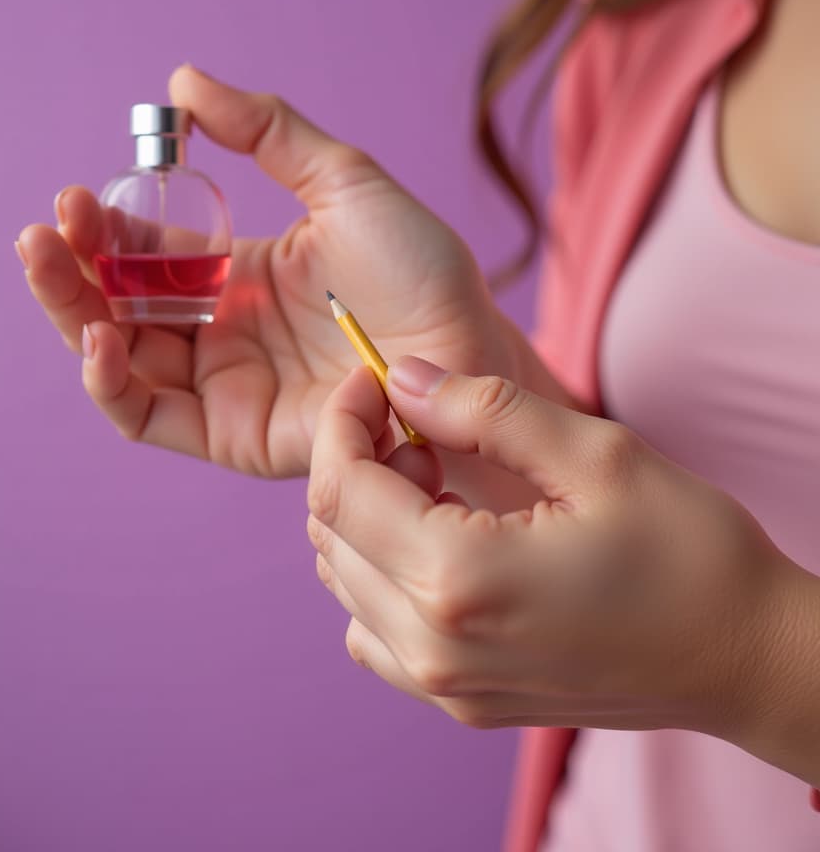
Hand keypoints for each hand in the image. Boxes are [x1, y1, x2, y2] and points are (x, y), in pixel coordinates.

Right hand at [17, 65, 524, 476]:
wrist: (465, 345)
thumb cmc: (420, 269)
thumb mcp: (343, 181)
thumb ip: (267, 132)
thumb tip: (182, 81)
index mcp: (241, 275)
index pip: (148, 254)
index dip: (107, 228)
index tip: (80, 196)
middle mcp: (223, 332)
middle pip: (120, 307)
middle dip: (72, 270)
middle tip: (49, 231)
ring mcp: (225, 386)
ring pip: (120, 361)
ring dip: (74, 318)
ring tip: (52, 265)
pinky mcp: (234, 435)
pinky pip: (150, 416)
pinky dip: (111, 385)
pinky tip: (101, 340)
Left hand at [307, 358, 795, 743]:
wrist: (746, 657)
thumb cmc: (689, 553)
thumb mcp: (594, 454)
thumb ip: (482, 408)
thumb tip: (401, 376)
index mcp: (459, 580)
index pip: (341, 489)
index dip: (343, 419)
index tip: (374, 378)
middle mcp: (434, 649)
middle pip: (331, 536)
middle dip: (355, 460)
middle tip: (420, 423)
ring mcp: (445, 687)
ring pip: (344, 584)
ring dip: (368, 517)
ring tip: (439, 480)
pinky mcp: (463, 702)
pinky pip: (376, 633)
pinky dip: (381, 574)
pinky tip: (442, 540)